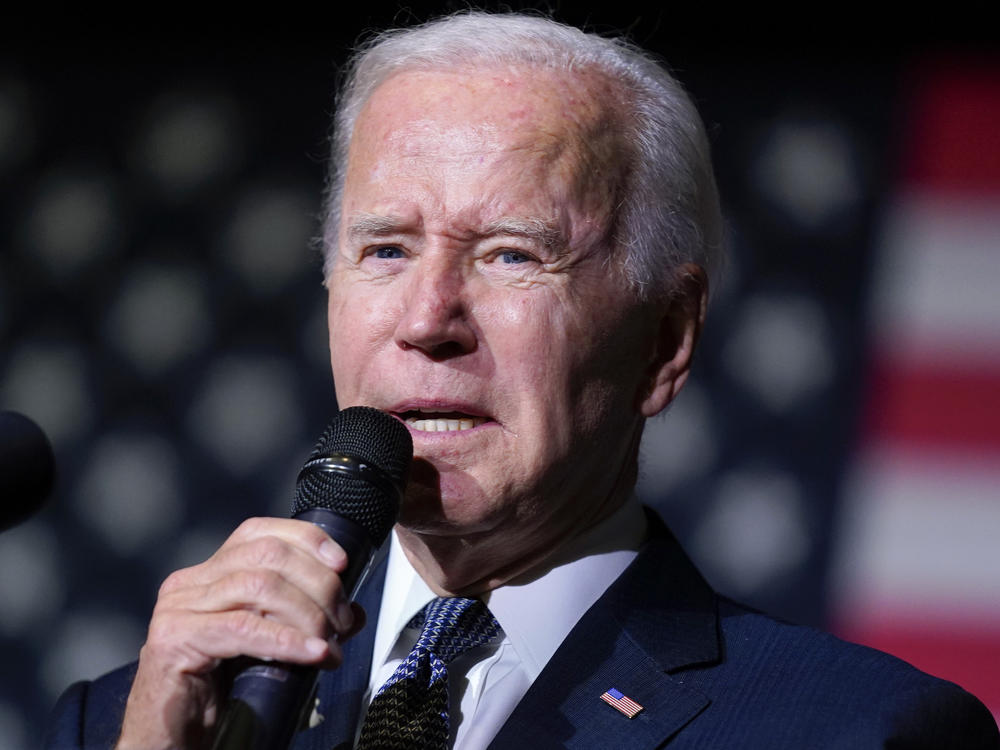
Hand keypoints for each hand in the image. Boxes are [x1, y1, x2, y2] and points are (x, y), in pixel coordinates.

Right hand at [116, 517, 365, 749]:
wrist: (169, 739)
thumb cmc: (217, 693)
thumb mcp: (267, 647)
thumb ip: (303, 622)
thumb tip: (352, 613)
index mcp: (209, 574)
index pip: (259, 532)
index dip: (305, 540)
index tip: (340, 563)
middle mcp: (189, 583)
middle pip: (267, 556)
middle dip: (317, 584)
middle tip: (342, 621)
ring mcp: (177, 609)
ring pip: (259, 587)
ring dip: (308, 614)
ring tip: (330, 644)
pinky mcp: (174, 640)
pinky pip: (243, 629)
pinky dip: (287, 640)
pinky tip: (314, 654)